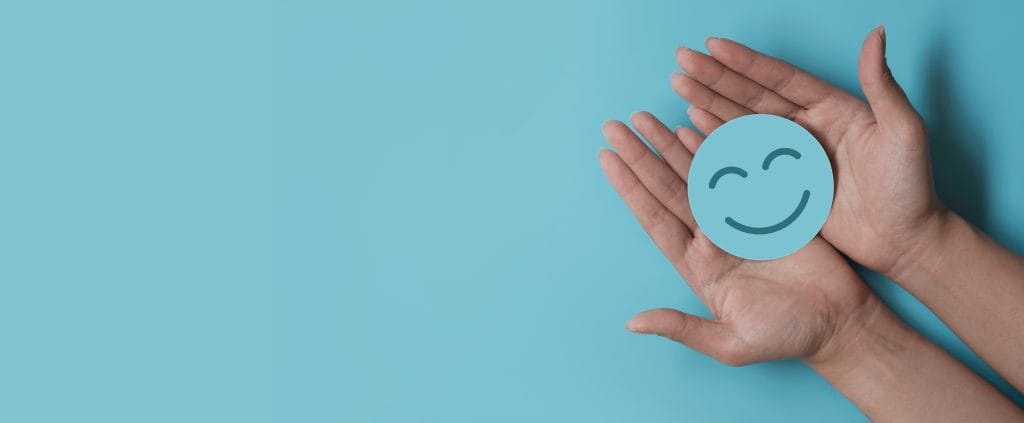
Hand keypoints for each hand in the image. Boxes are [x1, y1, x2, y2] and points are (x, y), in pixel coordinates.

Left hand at [599, 112, 875, 364]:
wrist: (839, 324)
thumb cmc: (784, 337)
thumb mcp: (730, 343)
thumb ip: (681, 328)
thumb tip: (632, 323)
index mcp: (696, 265)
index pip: (655, 218)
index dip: (630, 189)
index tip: (606, 159)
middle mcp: (710, 238)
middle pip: (668, 187)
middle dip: (642, 156)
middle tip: (615, 125)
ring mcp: (738, 219)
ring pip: (698, 174)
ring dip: (672, 144)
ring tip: (647, 118)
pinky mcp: (769, 206)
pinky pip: (738, 169)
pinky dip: (718, 147)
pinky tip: (698, 125)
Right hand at [670, 26, 943, 275]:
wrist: (907, 240)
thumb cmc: (912, 187)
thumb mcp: (904, 131)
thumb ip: (883, 85)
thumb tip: (876, 34)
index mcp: (832, 109)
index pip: (780, 79)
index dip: (746, 62)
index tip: (713, 46)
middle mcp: (807, 127)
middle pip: (752, 96)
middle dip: (716, 78)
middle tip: (682, 60)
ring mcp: (791, 156)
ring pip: (741, 123)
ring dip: (709, 104)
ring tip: (679, 86)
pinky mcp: (782, 185)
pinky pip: (742, 159)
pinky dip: (716, 142)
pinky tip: (692, 128)